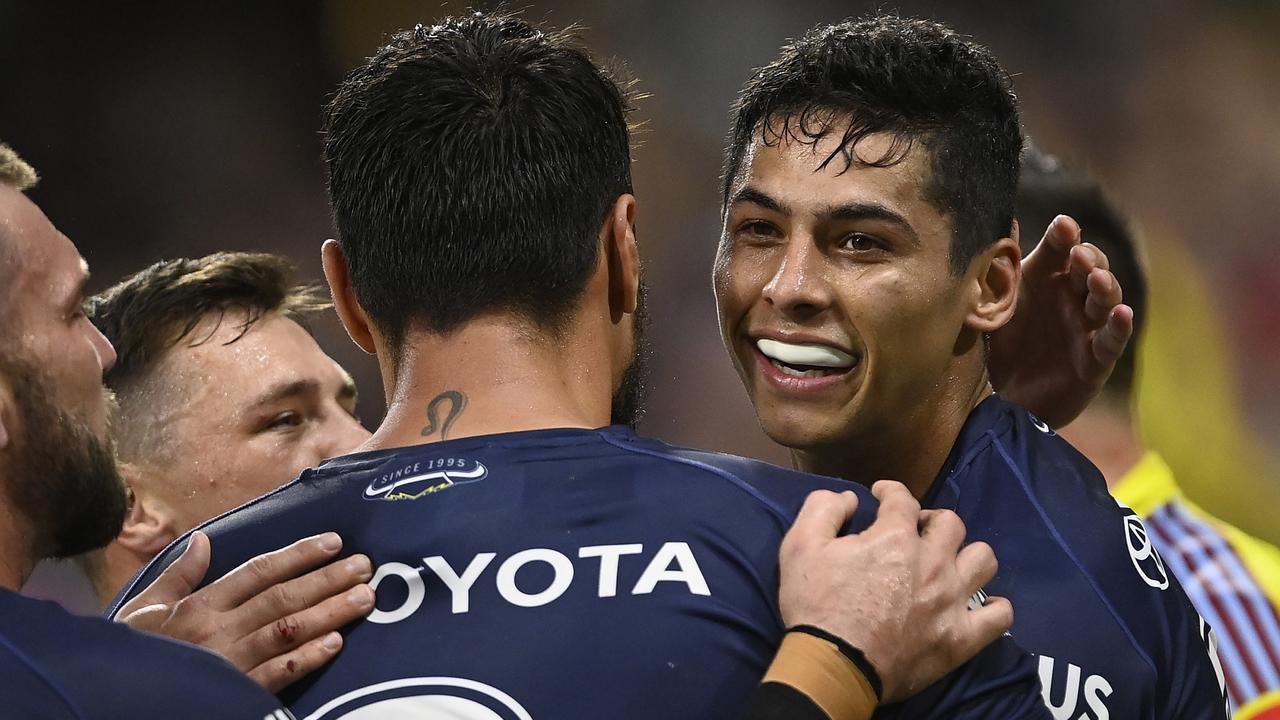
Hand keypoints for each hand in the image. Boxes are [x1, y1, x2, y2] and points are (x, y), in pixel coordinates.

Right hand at [117, 531, 375, 692]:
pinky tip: (336, 644)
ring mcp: (230, 663)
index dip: (298, 555)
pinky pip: (277, 675)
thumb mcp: (147, 610)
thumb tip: (203, 540)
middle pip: (282, 598)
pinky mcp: (236, 694)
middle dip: (327, 580)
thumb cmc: (134, 653)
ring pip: (288, 631)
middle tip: (367, 566)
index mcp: (201, 606)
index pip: (258, 571)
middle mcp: (219, 629)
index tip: (334, 542)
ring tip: (364, 597)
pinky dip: (307, 658)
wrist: (117, 702)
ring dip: (330, 613)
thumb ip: (179, 575)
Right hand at [778, 483, 1011, 702]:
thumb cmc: (815, 605)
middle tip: (915, 531)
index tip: (881, 496)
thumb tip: (850, 498)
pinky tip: (977, 605)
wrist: (833, 665)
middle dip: (931, 520)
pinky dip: (994, 607)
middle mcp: (932, 562)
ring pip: (983, 560)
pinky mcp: (961, 638)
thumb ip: (824, 509)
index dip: (891, 491)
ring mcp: (951, 600)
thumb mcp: (800, 546)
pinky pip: (999, 616)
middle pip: (950, 524)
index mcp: (894, 537)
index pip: (902, 498)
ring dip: (966, 556)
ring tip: (948, 564)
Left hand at [989, 215, 1133, 427]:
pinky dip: (1119, 327)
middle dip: (1088, 259)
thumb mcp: (993, 307)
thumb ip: (997, 270)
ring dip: (1105, 286)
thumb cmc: (1003, 345)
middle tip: (1078, 255)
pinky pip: (1112, 341)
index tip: (1063, 227)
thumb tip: (999, 223)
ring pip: (1106, 299)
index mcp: (1044, 279)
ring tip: (1096, 279)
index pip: (1059, 250)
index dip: (1063, 237)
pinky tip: (1122, 314)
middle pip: (1090, 268)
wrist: (1004, 400)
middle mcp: (1070, 297)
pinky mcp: (1096, 359)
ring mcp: (1087, 326)